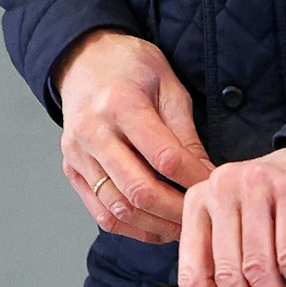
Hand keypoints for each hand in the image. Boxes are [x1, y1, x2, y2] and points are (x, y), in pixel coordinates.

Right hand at [53, 30, 212, 243]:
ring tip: (181, 227)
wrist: (84, 59)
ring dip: (155, 225)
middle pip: (139, 190)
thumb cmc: (130, 67)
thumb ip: (185, 134)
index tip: (214, 188)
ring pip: (118, 208)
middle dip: (176, 212)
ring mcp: (77, 153)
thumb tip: (206, 176)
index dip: (194, 180)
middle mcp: (92, 131)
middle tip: (201, 218)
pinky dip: (131, 227)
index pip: (164, 158)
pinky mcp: (71, 168)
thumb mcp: (168, 86)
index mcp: (120, 103)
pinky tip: (154, 225)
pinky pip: (101, 212)